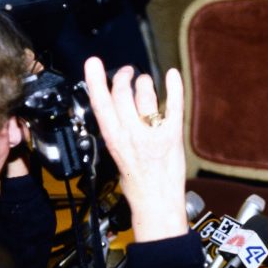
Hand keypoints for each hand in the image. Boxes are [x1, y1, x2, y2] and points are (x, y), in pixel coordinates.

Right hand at [84, 58, 187, 241]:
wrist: (156, 204)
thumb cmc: (136, 182)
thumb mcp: (117, 155)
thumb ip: (117, 131)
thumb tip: (117, 107)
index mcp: (114, 140)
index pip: (100, 104)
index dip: (95, 81)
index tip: (93, 62)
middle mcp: (131, 134)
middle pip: (123, 93)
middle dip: (124, 76)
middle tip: (127, 72)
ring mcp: (153, 134)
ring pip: (146, 95)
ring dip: (145, 83)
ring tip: (144, 82)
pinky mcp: (173, 135)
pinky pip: (174, 104)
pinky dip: (175, 86)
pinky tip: (173, 75)